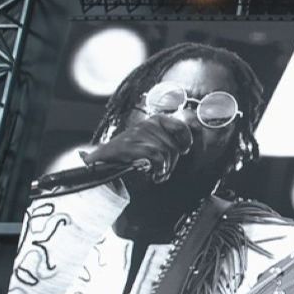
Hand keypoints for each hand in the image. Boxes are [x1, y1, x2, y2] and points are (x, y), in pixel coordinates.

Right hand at [80, 113, 195, 183]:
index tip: (183, 150)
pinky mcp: (131, 145)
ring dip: (164, 168)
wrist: (104, 157)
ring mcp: (139, 134)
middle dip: (172, 163)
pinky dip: (158, 168)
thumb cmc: (132, 150)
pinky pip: (156, 156)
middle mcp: (149, 124)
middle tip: (164, 170)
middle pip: (174, 146)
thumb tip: (189, 142)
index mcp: (156, 120)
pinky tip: (154, 174)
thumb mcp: (153, 140)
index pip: (181, 126)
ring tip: (157, 173)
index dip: (186, 140)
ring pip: (165, 153)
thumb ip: (171, 139)